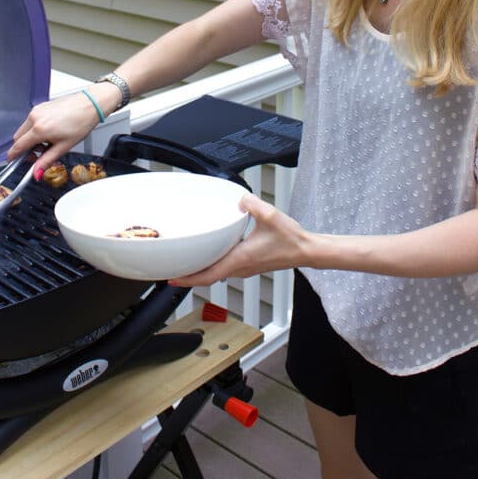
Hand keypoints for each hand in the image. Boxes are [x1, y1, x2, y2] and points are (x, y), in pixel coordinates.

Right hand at [9, 91, 105, 173]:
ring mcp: (37, 110)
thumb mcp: (63, 147)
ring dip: (30, 138)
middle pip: (18, 137)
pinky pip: (31, 120)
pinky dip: (35, 129)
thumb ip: (46, 161)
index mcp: (39, 129)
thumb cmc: (80, 123)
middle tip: (38, 155)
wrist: (89, 105)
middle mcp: (34, 118)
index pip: (18, 146)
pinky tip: (49, 132)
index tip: (13, 161)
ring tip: (48, 142)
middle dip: (24, 148)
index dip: (13, 156)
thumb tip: (36, 173)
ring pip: (24, 129)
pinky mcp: (40, 106)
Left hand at [171, 193, 310, 286]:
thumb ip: (251, 204)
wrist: (306, 251)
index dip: (188, 279)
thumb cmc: (291, 239)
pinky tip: (210, 254)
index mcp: (240, 259)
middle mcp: (240, 268)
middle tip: (171, 270)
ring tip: (186, 263)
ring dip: (200, 271)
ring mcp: (244, 268)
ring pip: (216, 273)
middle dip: (188, 276)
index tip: (172, 278)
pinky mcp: (249, 265)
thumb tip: (239, 199)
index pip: (208, 275)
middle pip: (208, 277)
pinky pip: (225, 268)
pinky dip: (213, 265)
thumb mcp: (270, 216)